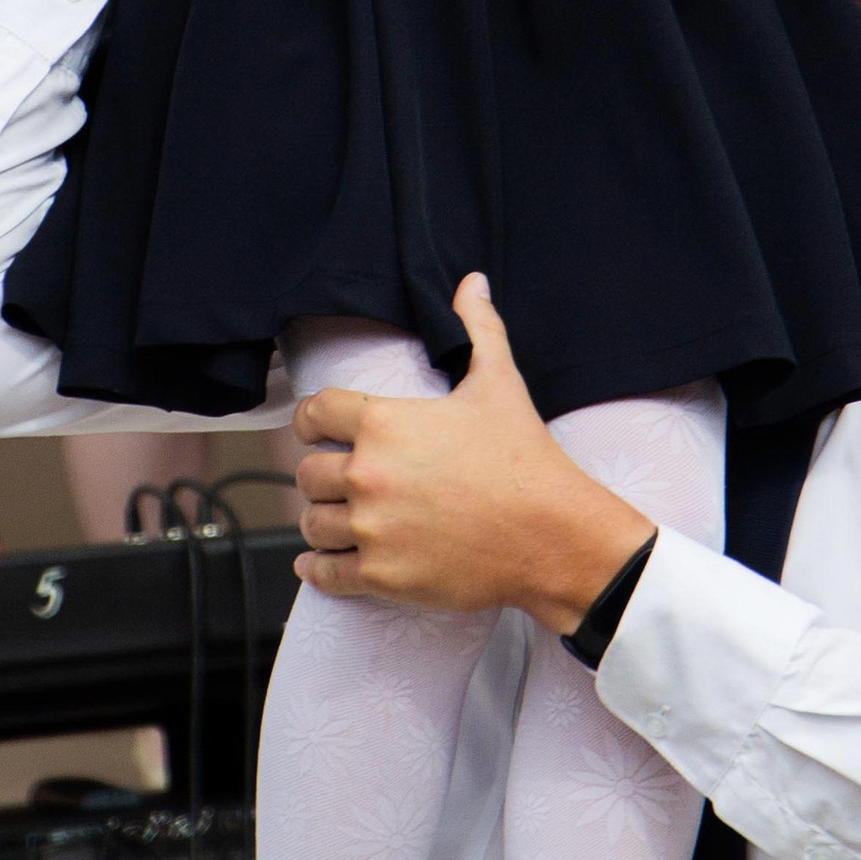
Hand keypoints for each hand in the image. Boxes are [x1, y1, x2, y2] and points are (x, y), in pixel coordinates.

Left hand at [293, 276, 651, 624]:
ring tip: (340, 521)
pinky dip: (317, 569)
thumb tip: (472, 283)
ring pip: (312, 523)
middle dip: (323, 476)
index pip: (314, 413)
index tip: (319, 431)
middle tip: (343, 482)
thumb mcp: (501, 385)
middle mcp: (367, 474)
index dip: (313, 421)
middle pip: (308, 474)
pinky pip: (324, 574)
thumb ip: (478, 330)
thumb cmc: (525, 459)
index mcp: (385, 423)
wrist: (553, 535)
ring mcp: (371, 529)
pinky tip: (319, 562)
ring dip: (323, 520)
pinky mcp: (380, 576)